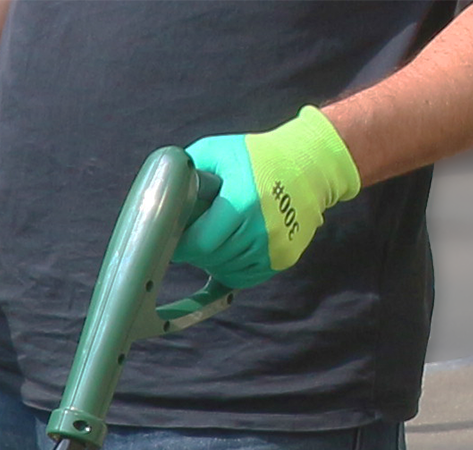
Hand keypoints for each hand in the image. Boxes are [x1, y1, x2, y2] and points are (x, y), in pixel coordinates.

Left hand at [176, 106, 361, 287]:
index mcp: (242, 202)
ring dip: (216, 257)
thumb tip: (158, 195)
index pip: (198, 244)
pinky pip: (245, 276)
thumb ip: (185, 171)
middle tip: (199, 230)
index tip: (175, 236)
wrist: (314, 162)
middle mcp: (262, 229)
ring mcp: (275, 246)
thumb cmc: (259, 155)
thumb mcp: (218, 151)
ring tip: (222, 232)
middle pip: (210, 258)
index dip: (181, 244)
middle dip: (198, 248)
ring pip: (225, 270)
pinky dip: (234, 265)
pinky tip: (236, 243)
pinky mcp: (285, 258)